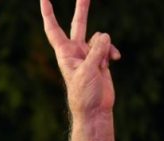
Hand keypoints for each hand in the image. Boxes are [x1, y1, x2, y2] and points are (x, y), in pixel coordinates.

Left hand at [40, 0, 120, 114]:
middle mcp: (75, 50)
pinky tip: (115, 61)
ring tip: (103, 64)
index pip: (53, 29)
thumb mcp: (88, 71)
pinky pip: (109, 46)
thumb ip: (96, 51)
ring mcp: (88, 53)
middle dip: (82, 9)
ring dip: (105, 48)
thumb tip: (105, 35)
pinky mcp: (100, 58)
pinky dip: (112, 51)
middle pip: (78, 24)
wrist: (94, 109)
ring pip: (100, 38)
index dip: (49, 14)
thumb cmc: (84, 94)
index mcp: (65, 53)